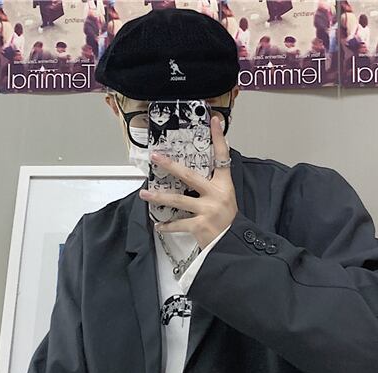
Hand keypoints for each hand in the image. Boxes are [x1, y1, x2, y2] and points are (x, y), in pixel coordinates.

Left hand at [138, 115, 237, 248]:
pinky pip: (178, 224)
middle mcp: (216, 195)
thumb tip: (192, 178)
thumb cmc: (228, 223)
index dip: (218, 138)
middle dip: (170, 165)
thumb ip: (211, 188)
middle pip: (189, 175)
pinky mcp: (200, 225)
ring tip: (144, 193)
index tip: (214, 121)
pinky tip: (159, 225)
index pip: (222, 157)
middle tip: (155, 157)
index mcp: (224, 186)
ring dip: (159, 197)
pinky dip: (167, 226)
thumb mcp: (225, 200)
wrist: (233, 245)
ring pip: (178, 200)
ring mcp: (207, 210)